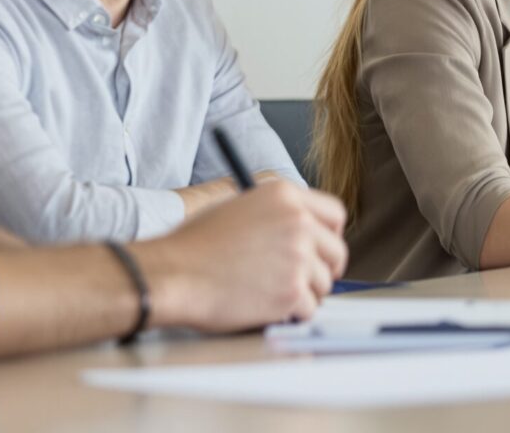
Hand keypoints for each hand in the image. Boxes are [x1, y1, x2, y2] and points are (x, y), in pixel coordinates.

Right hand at [134, 182, 348, 330]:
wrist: (173, 274)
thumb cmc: (193, 246)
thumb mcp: (237, 207)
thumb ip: (275, 214)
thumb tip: (301, 231)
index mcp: (285, 195)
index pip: (335, 213)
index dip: (330, 235)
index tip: (323, 250)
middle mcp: (298, 222)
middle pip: (337, 251)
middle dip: (325, 269)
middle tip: (308, 281)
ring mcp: (298, 257)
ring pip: (324, 283)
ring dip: (305, 294)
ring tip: (273, 296)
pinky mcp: (292, 291)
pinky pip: (309, 309)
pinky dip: (293, 314)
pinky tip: (269, 310)